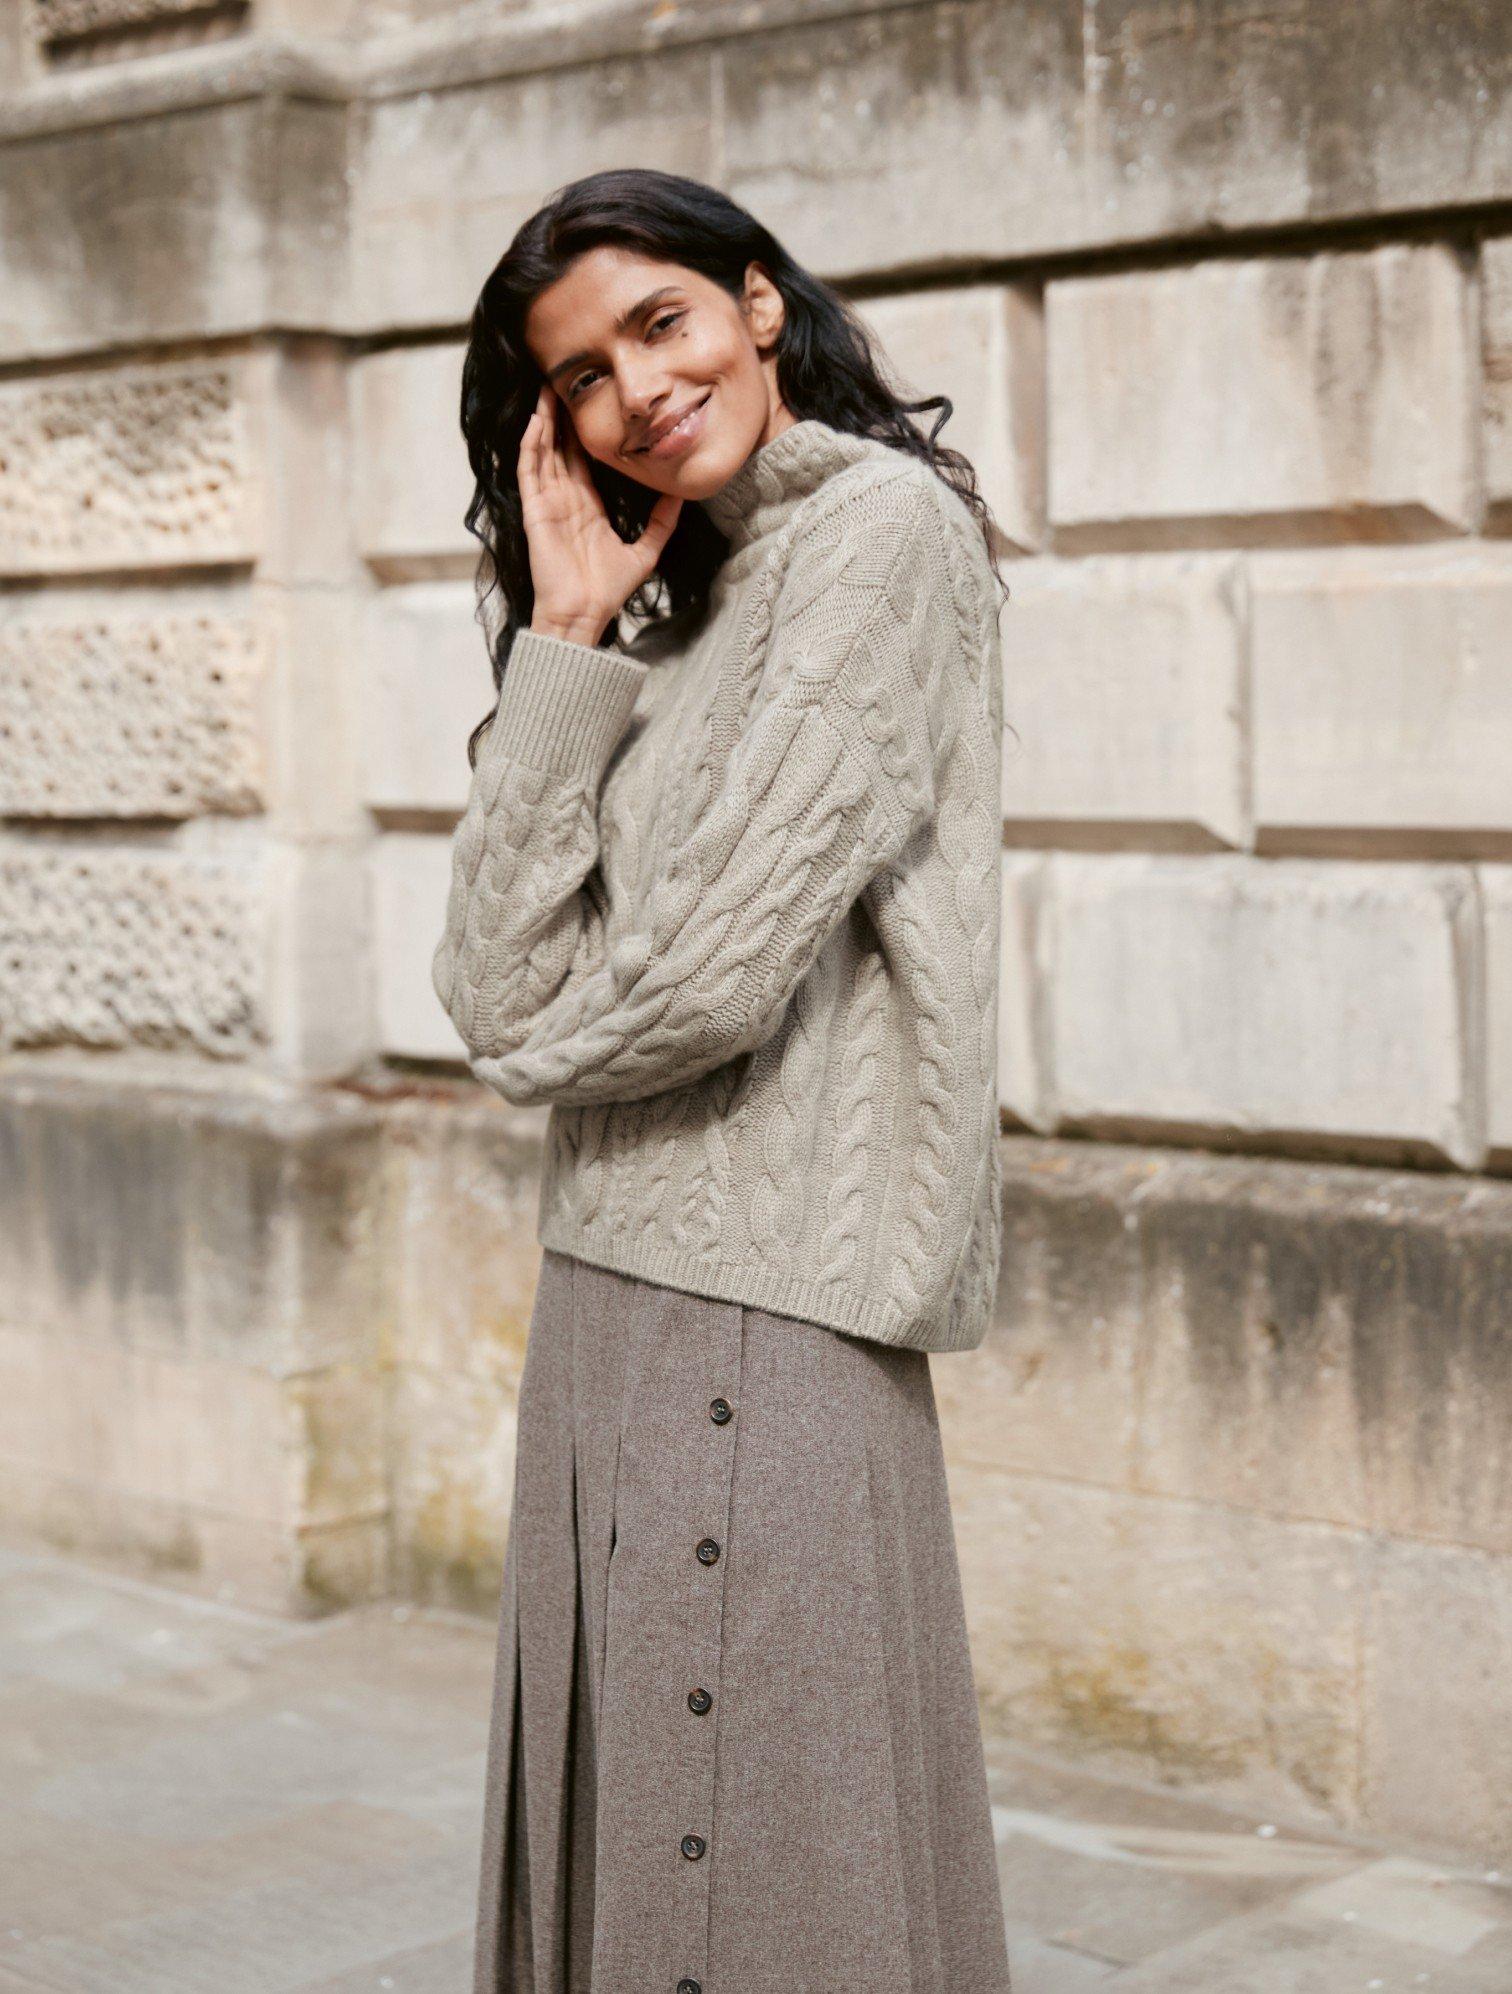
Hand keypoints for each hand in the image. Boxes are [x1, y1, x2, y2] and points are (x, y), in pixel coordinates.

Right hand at [519, 381, 682, 644]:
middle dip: (560, 417)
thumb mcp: (645, 551)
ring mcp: (548, 503)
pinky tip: (535, 421)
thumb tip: (681, 497)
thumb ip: (660, 524)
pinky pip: (529, 472)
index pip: (582, 459)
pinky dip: (530, 446)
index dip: (583, 432)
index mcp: (587, 506)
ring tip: (545, 391)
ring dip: (542, 422)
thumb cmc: (607, 591)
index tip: (589, 404)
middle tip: (563, 383)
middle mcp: (565, 500)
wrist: (584, 614)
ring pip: (542, 452)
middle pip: (560, 448)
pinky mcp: (535, 511)